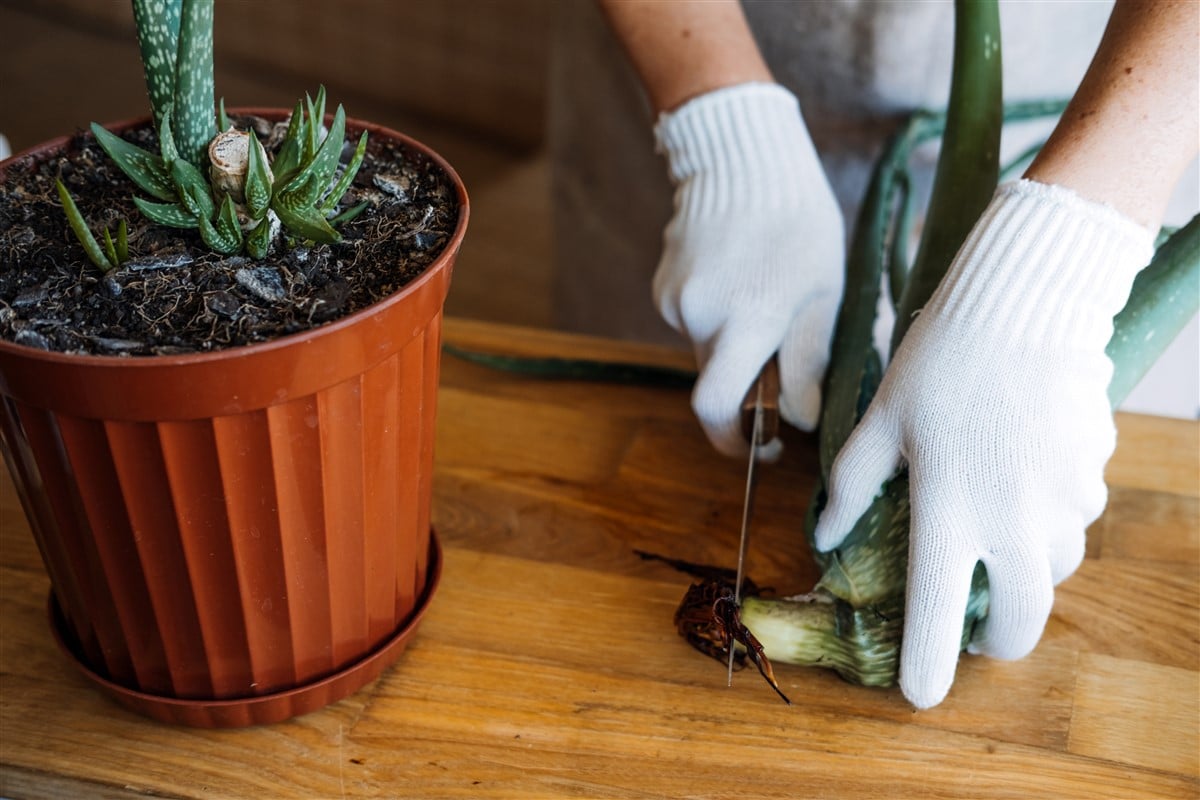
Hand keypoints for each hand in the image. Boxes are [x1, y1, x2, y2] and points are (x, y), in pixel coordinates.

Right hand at [653, 83, 843, 455]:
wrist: (740, 157)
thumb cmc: (797, 219)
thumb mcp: (824, 288)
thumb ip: (810, 358)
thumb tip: (802, 418)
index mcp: (746, 319)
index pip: (717, 407)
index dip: (734, 440)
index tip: (762, 446)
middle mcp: (701, 316)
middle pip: (717, 380)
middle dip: (747, 380)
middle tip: (780, 350)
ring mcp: (675, 302)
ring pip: (707, 351)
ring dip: (734, 343)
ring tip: (761, 293)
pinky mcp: (663, 288)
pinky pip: (694, 324)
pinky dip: (717, 318)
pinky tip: (736, 278)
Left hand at [813, 180, 1153, 708]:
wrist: (1023, 303)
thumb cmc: (937, 360)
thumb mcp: (880, 421)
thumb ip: (852, 485)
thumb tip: (824, 535)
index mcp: (949, 508)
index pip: (938, 608)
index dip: (929, 662)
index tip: (920, 696)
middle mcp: (1013, 517)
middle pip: (1021, 618)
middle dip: (998, 639)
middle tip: (976, 629)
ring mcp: (1063, 499)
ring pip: (1053, 570)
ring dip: (1023, 572)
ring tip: (992, 537)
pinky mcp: (1093, 475)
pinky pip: (1074, 520)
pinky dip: (1049, 520)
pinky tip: (1022, 477)